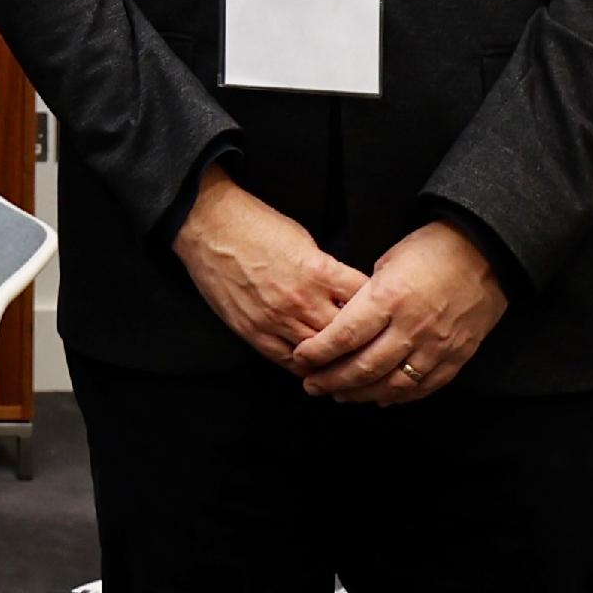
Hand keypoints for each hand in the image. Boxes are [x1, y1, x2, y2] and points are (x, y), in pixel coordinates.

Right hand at [173, 166, 366, 371]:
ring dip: (336, 361)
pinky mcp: (253, 331)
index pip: (365, 302)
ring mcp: (275, 320)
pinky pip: (288, 361)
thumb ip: (327, 270)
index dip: (379, 310)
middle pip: (347, 335)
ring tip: (350, 366)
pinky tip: (316, 367)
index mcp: (319, 272)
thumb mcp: (305, 240)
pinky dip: (306, 366)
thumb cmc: (256, 225)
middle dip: (363, 342)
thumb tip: (345, 292)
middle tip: (375, 350)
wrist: (208, 225)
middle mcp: (301, 300)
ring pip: (320, 355)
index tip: (384, 315)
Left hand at [290, 222, 509, 406]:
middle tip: (311, 385)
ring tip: (340, 395)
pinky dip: (399, 397)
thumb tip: (343, 321)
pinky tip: (380, 398)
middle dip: (332, 380)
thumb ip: (366, 295)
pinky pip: (424, 387)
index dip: (319, 352)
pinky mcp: (457, 357)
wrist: (487, 251)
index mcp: (389, 298)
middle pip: (364, 367)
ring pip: (392, 384)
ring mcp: (436, 346)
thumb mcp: (388, 262)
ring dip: (361, 394)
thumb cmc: (432, 249)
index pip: (345, 336)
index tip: (300, 358)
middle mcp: (412, 328)